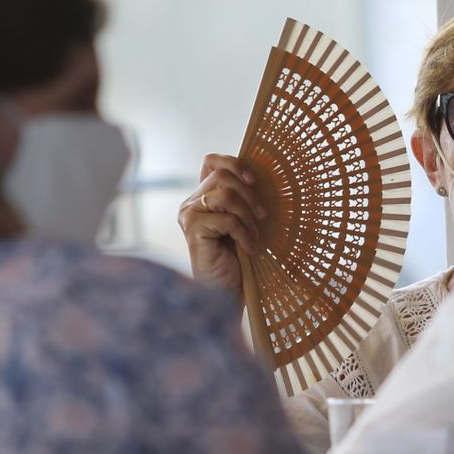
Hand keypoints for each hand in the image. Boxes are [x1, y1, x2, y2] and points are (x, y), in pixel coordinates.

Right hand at [177, 154, 268, 298]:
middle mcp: (191, 202)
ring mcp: (189, 215)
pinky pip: (227, 219)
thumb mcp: (245, 222)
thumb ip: (245, 199)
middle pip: (223, 176)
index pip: (211, 161)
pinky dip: (245, 234)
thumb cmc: (238, 259)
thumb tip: (264, 178)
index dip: (233, 162)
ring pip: (225, 195)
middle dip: (249, 196)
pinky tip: (249, 249)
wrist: (227, 292)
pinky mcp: (192, 229)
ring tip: (254, 236)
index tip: (254, 180)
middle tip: (261, 217)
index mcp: (203, 196)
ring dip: (247, 216)